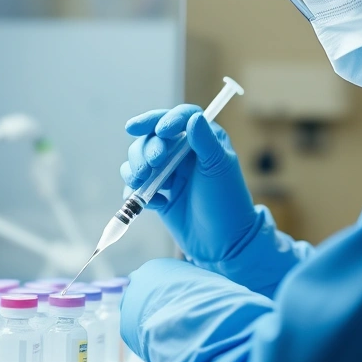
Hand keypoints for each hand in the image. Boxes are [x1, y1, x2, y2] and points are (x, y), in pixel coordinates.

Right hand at [121, 105, 257, 264]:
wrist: (223, 244)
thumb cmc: (227, 202)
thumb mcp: (218, 169)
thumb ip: (205, 142)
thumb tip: (193, 117)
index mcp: (202, 141)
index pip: (179, 118)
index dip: (163, 119)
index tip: (159, 131)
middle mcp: (183, 154)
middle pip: (152, 138)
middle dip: (146, 148)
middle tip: (152, 164)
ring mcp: (169, 174)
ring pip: (139, 160)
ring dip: (135, 167)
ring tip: (140, 181)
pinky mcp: (158, 195)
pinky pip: (136, 186)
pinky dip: (136, 192)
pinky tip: (152, 203)